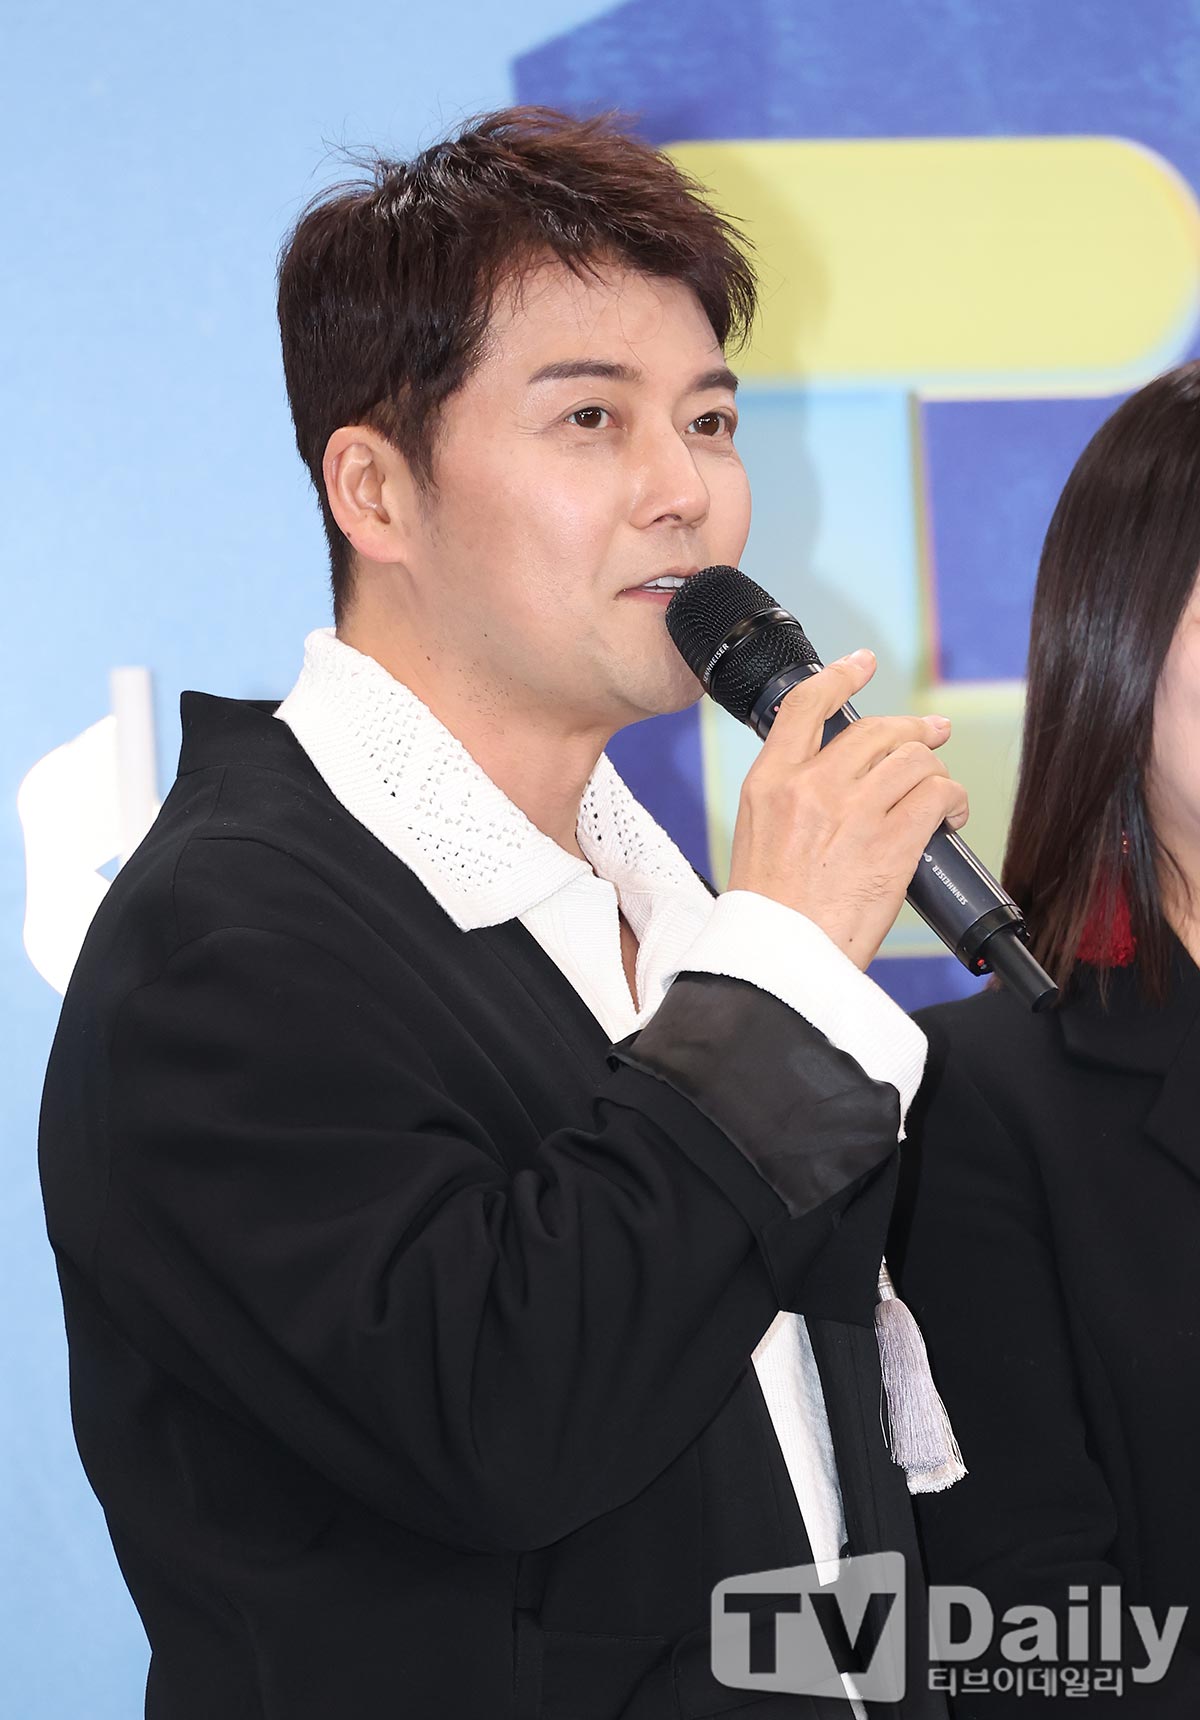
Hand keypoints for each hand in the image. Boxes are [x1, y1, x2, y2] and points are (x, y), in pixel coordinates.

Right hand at [726, 650, 968, 969]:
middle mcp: (810, 787)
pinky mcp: (891, 842)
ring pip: (913, 758)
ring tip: (943, 793)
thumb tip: (836, 784)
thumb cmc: (769, 915)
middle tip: (933, 734)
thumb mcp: (757, 838)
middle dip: (912, 730)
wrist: (777, 960)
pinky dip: (953, 799)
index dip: (841, 677)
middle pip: (875, 731)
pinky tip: (951, 816)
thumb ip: (789, 801)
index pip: (807, 707)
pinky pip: (938, 795)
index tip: (861, 664)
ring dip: (935, 771)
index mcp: (769, 783)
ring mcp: (853, 811)